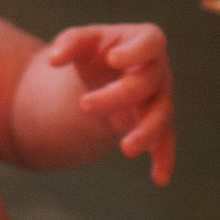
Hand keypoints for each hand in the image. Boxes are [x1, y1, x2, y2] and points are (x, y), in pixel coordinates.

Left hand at [46, 22, 175, 186]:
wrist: (105, 75)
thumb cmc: (95, 52)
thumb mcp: (80, 41)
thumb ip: (67, 44)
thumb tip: (53, 60)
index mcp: (144, 40)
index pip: (150, 42)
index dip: (135, 51)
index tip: (113, 59)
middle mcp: (158, 69)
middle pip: (146, 84)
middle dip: (117, 96)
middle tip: (84, 105)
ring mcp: (161, 97)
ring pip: (161, 116)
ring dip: (146, 133)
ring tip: (125, 149)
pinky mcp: (158, 124)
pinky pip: (165, 142)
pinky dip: (164, 159)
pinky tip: (159, 178)